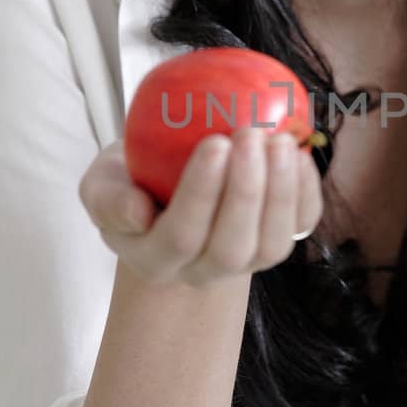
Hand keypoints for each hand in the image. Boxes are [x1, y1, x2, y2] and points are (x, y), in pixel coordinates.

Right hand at [79, 126, 323, 288]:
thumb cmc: (132, 181)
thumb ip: (107, 199)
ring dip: (282, 191)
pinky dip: (305, 193)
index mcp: (154, 259)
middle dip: (246, 192)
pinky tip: (301, 154)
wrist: (167, 187)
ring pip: (271, 246)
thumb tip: (137, 212)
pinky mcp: (275, 241)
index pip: (180, 236)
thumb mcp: (101, 185)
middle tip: (250, 135)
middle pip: (230, 248)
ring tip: (280, 140)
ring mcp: (244, 262)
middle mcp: (201, 271)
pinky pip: (299, 226)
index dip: (201, 194)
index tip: (215, 142)